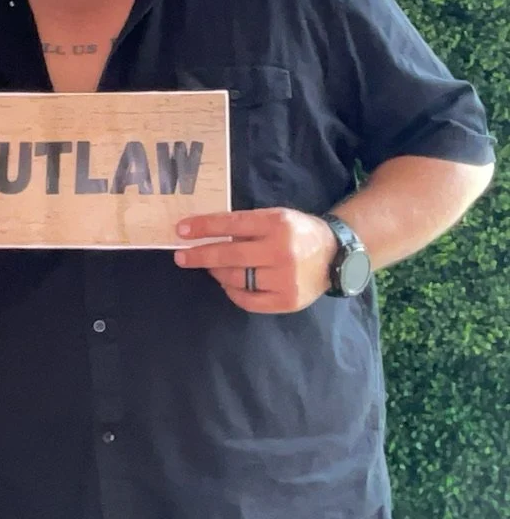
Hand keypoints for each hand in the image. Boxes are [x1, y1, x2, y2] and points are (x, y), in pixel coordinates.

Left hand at [173, 208, 337, 312]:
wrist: (337, 256)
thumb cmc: (297, 232)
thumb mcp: (275, 217)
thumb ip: (246, 225)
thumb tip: (204, 233)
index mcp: (277, 224)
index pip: (231, 224)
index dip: (203, 227)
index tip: (181, 230)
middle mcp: (281, 251)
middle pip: (230, 255)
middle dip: (200, 255)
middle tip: (180, 256)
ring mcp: (285, 279)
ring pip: (236, 278)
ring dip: (216, 272)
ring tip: (208, 267)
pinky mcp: (287, 301)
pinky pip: (248, 300)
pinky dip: (232, 291)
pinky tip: (227, 283)